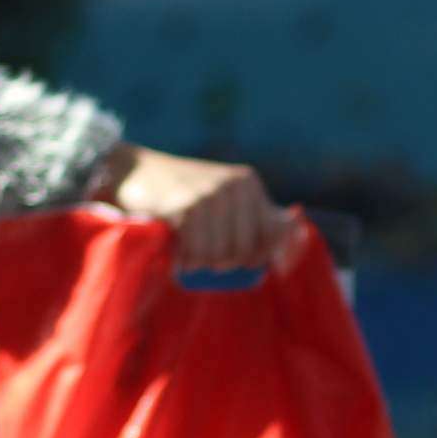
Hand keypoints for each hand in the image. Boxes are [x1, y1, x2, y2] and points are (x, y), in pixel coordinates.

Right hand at [108, 146, 283, 274]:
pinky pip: (198, 254)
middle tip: (207, 256)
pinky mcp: (186, 208)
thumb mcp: (227, 199)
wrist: (134, 173)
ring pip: (221, 256)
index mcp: (248, 183)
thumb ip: (264, 216)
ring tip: (191, 252)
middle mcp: (234, 186)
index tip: (243, 260)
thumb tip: (302, 237)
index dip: (258, 257)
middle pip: (245, 252)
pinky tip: (179, 253)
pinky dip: (186, 262)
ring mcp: (211, 195)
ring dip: (203, 264)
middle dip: (226, 263)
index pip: (271, 237)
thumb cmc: (184, 194)